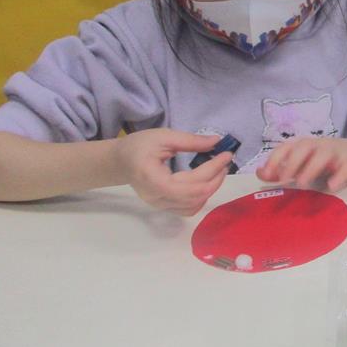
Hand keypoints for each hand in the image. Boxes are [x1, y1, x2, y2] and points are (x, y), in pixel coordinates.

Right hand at [114, 129, 232, 215]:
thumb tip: (216, 142)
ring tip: (218, 172)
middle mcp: (158, 198)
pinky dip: (201, 198)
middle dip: (216, 179)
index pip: (192, 182)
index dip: (213, 169)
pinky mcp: (163, 207)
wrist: (120, 161)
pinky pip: (187, 209)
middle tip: (225, 163)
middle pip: (195, 196)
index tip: (226, 155)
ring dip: (210, 190)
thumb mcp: (163, 136)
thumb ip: (190, 141)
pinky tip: (206, 183)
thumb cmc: (139, 146)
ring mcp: (160, 205)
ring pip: (193, 206)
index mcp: (155, 180)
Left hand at [256, 138, 346, 192]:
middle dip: (292, 162)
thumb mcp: (303, 162)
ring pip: (323, 155)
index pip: (286, 147)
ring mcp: (336, 152)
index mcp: (305, 146)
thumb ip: (281, 169)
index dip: (275, 159)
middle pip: (304, 147)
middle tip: (284, 178)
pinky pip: (345, 167)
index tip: (265, 174)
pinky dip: (338, 176)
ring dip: (311, 167)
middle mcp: (319, 146)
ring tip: (303, 183)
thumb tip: (259, 173)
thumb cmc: (325, 160)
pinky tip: (332, 186)